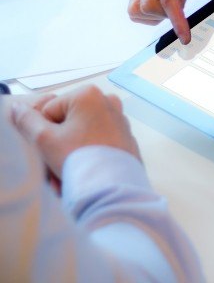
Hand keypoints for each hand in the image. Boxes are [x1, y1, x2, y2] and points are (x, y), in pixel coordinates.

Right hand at [11, 85, 139, 178]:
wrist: (113, 189)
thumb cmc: (81, 160)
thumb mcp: (45, 139)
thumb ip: (27, 121)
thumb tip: (18, 108)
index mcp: (88, 95)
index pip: (49, 112)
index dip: (44, 134)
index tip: (50, 151)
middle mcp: (107, 102)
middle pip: (67, 124)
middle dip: (58, 148)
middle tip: (56, 169)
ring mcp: (119, 120)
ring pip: (82, 136)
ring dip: (71, 155)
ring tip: (70, 175)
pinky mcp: (125, 137)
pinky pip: (98, 144)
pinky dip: (89, 157)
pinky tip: (85, 174)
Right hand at [128, 0, 213, 43]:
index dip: (177, 21)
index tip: (186, 38)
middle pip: (149, 6)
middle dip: (168, 15)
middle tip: (185, 2)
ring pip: (138, 9)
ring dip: (157, 14)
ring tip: (176, 0)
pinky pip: (135, 9)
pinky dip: (151, 14)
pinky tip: (168, 1)